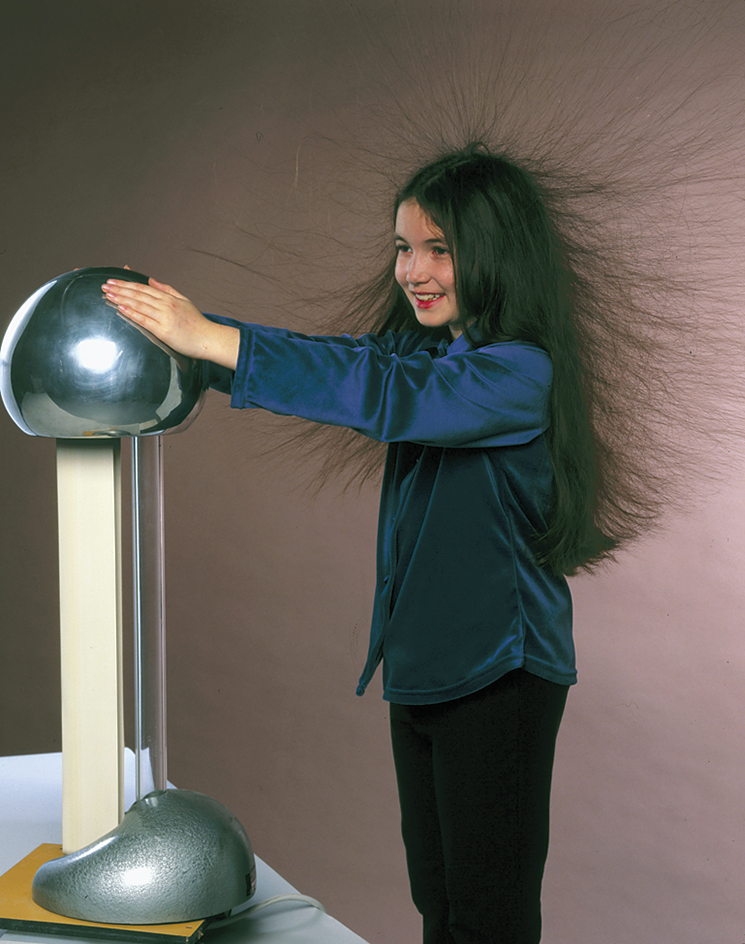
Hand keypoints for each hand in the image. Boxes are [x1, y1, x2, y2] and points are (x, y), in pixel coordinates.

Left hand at [102, 277, 238, 368]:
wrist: (208, 338)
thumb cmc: (197, 323)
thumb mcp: (184, 300)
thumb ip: (167, 289)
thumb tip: (152, 281)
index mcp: (169, 298)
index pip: (143, 288)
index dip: (126, 283)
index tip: (114, 281)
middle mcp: (165, 305)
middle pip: (138, 294)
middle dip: (120, 289)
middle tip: (105, 285)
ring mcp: (164, 317)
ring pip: (138, 305)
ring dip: (121, 299)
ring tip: (108, 294)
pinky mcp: (163, 331)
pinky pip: (144, 320)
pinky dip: (131, 313)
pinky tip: (120, 308)